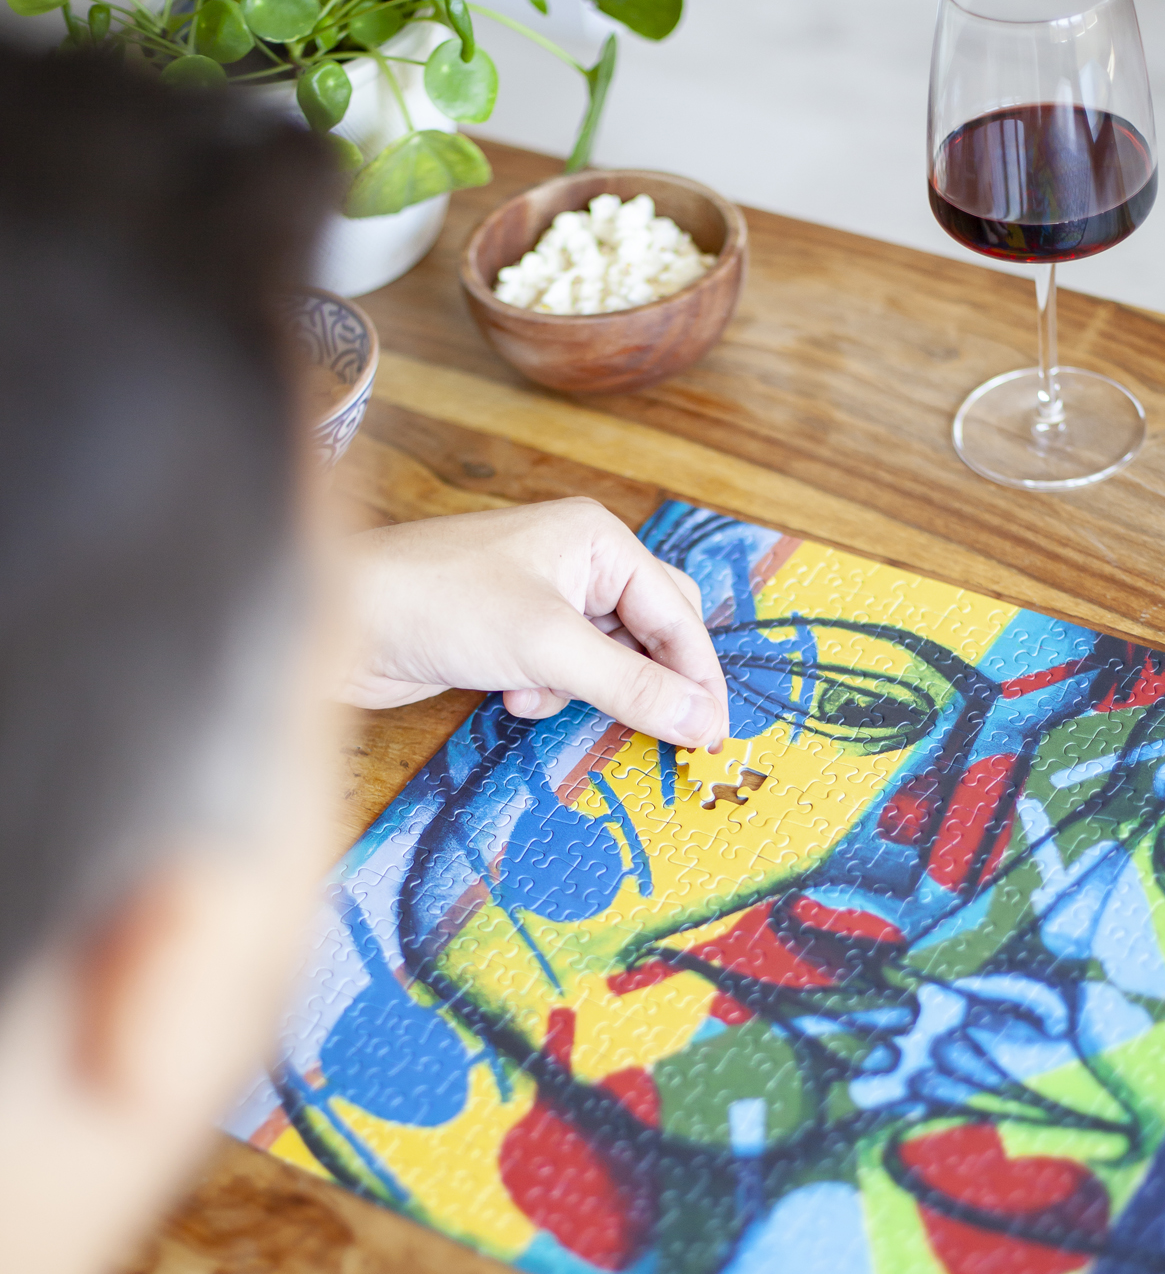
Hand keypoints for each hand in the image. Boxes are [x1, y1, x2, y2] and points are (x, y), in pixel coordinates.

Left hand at [338, 498, 728, 749]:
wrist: (342, 620)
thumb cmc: (438, 604)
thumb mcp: (549, 648)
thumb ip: (632, 686)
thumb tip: (703, 722)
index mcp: (597, 538)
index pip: (678, 612)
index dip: (698, 676)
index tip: (713, 735)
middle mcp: (576, 560)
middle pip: (650, 633)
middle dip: (640, 681)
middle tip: (649, 728)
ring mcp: (542, 596)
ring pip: (606, 660)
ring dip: (582, 690)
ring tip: (538, 693)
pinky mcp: (511, 633)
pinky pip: (562, 673)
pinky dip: (545, 692)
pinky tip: (508, 694)